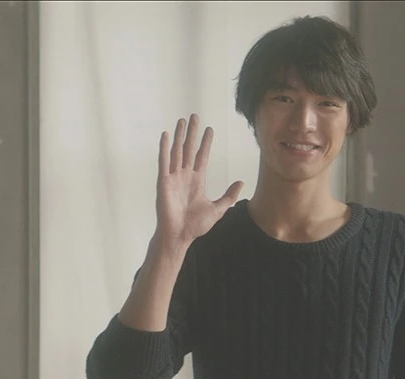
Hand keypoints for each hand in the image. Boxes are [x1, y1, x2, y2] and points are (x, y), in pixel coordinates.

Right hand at [154, 114, 243, 247]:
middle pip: (189, 148)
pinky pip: (164, 161)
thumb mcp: (218, 209)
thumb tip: (241, 182)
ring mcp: (174, 177)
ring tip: (182, 120)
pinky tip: (165, 135)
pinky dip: (164, 148)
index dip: (206, 143)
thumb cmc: (196, 225)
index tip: (210, 130)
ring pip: (177, 151)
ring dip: (179, 135)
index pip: (202, 156)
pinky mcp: (164, 182)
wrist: (180, 236)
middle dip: (193, 133)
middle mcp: (185, 176)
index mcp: (197, 181)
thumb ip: (229, 195)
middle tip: (195, 116)